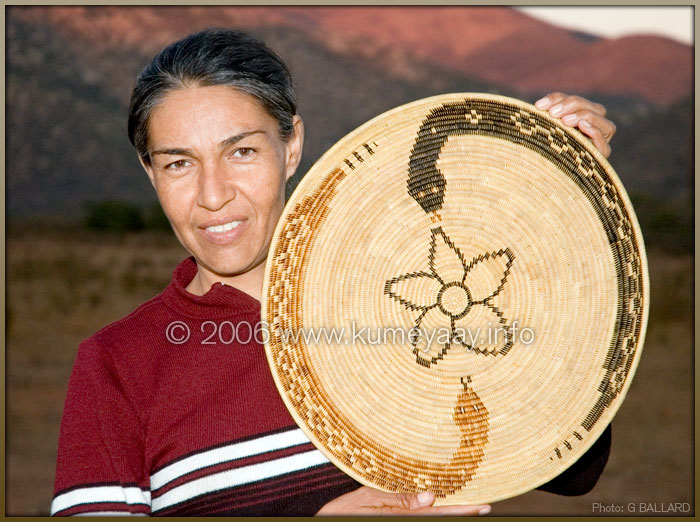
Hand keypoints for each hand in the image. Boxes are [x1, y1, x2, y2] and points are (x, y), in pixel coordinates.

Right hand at [316, 486, 490, 515]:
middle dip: (461, 513)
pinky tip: (436, 508)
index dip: (463, 510)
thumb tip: (431, 497)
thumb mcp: (367, 500)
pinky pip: (415, 519)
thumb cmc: (341, 512)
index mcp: (400, 515)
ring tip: (467, 507)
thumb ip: (399, 499)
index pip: (438, 513)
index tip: (484, 506)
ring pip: (428, 520)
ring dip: (446, 513)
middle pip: (438, 519)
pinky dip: (430, 513)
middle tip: (484, 506)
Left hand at [535, 92, 615, 157]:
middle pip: (592, 107)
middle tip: (552, 113)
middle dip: (571, 105)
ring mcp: (600, 141)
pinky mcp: (601, 154)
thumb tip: (541, 104)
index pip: (575, 101)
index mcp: (581, 118)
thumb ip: (547, 116)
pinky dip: (594, 129)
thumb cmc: (542, 152)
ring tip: (565, 121)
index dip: (558, 98)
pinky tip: (582, 125)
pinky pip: (603, 137)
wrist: (544, 179)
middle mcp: (595, 127)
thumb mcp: (544, 130)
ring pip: (600, 117)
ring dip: (583, 115)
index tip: (538, 105)